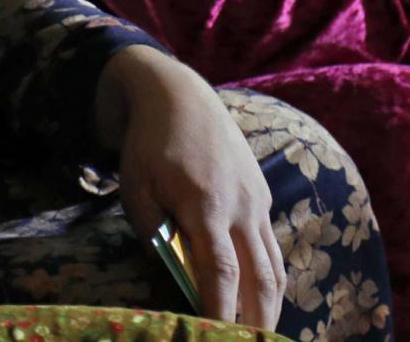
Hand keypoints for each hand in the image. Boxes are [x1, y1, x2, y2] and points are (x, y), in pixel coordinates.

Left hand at [94, 46, 285, 326]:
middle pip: (260, 278)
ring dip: (270, 305)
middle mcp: (240, 206)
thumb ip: (154, 235)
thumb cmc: (148, 143)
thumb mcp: (136, 190)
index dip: (222, 314)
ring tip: (260, 334)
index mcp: (204, 205)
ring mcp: (256, 199)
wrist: (178, 93)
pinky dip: (269, 277)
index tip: (217, 338)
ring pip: (273, 265)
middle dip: (257, 321)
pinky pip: (270, 245)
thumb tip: (172, 276)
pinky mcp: (261, 194)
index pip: (220, 274)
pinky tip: (259, 297)